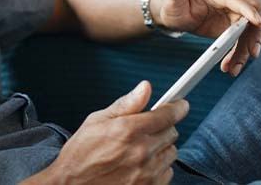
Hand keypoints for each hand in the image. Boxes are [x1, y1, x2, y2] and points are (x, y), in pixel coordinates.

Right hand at [23, 81, 187, 184]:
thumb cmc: (80, 153)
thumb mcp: (96, 121)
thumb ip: (126, 104)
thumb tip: (145, 88)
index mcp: (128, 130)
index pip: (167, 115)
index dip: (177, 107)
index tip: (181, 105)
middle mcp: (141, 151)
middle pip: (172, 132)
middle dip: (163, 127)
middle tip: (147, 129)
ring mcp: (146, 173)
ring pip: (171, 153)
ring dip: (161, 148)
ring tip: (141, 149)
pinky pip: (168, 172)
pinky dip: (159, 167)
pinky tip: (141, 165)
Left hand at [153, 0, 260, 75]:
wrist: (175, 14)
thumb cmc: (173, 5)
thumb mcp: (171, 0)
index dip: (247, 9)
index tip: (256, 23)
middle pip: (251, 13)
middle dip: (255, 34)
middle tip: (252, 54)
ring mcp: (233, 11)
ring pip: (249, 30)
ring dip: (245, 49)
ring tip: (233, 68)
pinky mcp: (233, 24)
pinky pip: (243, 39)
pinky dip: (239, 53)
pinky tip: (230, 65)